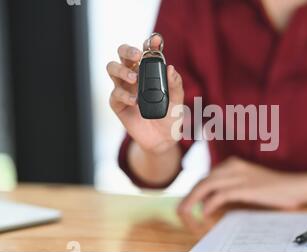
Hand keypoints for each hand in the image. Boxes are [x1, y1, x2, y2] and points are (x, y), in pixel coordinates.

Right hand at [107, 37, 183, 153]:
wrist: (163, 139)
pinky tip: (135, 101)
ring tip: (134, 77)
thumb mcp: (177, 101)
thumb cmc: (170, 116)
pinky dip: (125, 95)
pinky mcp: (118, 104)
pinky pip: (115, 94)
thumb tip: (171, 68)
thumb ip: (176, 85)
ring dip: (122, 70)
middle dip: (128, 51)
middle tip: (138, 56)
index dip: (149, 44)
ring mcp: (124, 89)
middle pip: (123, 54)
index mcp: (149, 72)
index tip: (156, 41)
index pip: (146, 53)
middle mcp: (134, 76)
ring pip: (112, 68)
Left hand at [178, 157, 306, 215]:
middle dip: (189, 197)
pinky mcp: (245, 187)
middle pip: (202, 181)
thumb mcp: (249, 183)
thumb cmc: (274, 188)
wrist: (295, 186)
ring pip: (205, 186)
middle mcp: (233, 167)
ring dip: (192, 201)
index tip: (191, 204)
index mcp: (233, 164)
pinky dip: (210, 205)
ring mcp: (239, 176)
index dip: (195, 192)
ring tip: (186, 213)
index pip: (206, 177)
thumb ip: (231, 187)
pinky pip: (220, 195)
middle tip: (182, 211)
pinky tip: (206, 213)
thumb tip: (211, 200)